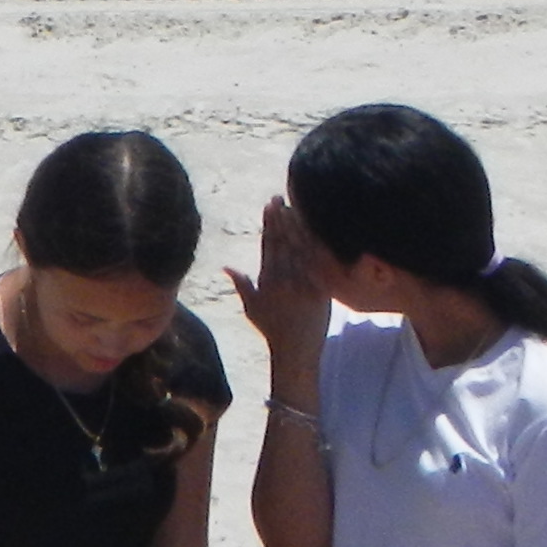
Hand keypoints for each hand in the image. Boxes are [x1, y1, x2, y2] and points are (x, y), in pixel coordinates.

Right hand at [227, 197, 335, 355]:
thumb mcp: (252, 308)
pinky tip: (315, 229)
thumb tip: (226, 266)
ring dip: (297, 225)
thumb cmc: (272, 330)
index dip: (268, 224)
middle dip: (281, 217)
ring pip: (299, 248)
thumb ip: (242, 285)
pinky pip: (318, 263)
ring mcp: (302, 284)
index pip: (267, 245)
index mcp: (267, 281)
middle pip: (282, 242)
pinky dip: (316, 244)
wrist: (297, 350)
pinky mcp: (320, 289)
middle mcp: (283, 280)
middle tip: (280, 196)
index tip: (269, 206)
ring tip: (295, 206)